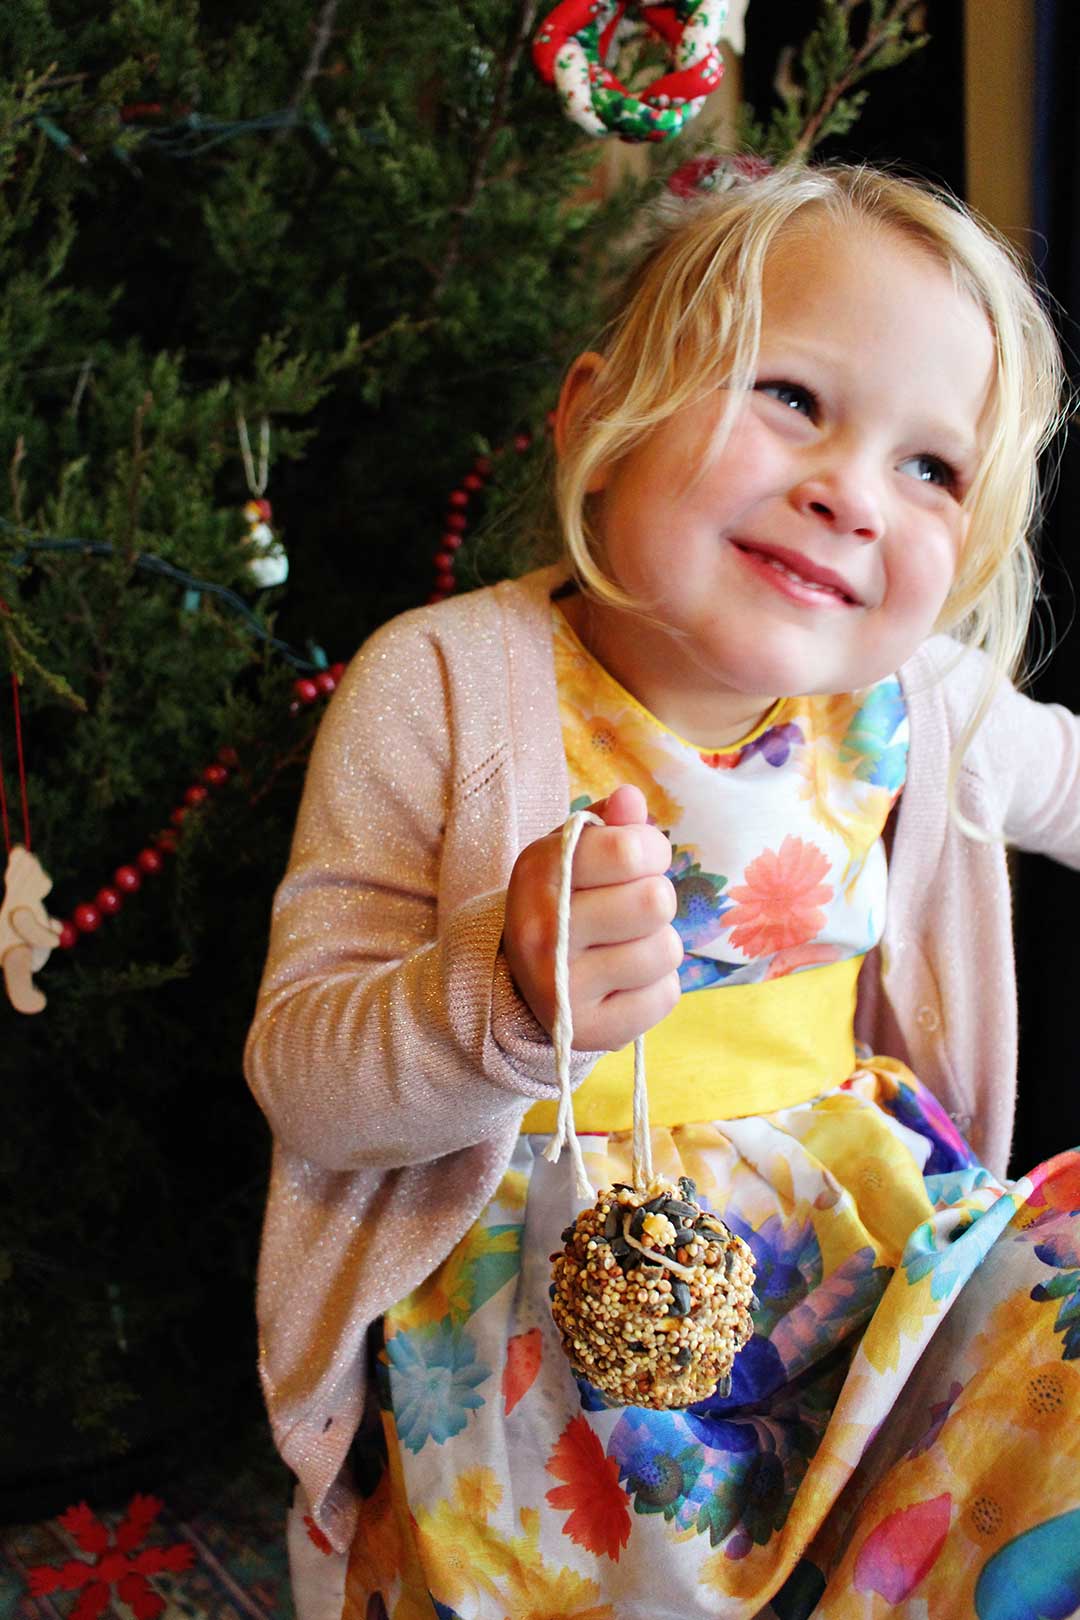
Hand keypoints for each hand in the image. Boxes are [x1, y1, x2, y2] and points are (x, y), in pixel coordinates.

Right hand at [503, 784, 681, 1050]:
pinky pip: (666, 996)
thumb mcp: (572, 855)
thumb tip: (630, 798)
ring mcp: (563, 988)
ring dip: (658, 944)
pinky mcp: (591, 1031)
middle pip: (656, 901)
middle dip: (655, 899)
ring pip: (666, 950)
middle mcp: (543, 933)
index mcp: (538, 874)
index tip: (637, 861)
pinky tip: (626, 982)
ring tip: (627, 946)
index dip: (650, 850)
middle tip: (631, 909)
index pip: (631, 850)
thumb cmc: (563, 903)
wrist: (524, 983)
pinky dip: (657, 987)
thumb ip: (607, 824)